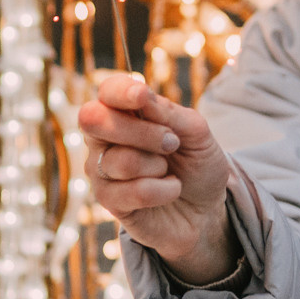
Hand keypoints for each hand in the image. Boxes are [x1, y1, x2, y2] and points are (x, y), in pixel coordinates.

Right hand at [78, 73, 237, 283]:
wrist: (205, 208)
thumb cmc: (196, 163)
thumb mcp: (197, 132)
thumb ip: (170, 113)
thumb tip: (143, 96)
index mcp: (125, 111)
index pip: (108, 90)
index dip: (120, 91)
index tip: (142, 96)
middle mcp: (104, 138)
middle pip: (94, 120)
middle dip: (140, 131)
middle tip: (172, 143)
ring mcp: (101, 170)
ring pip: (121, 160)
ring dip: (158, 166)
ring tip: (168, 171)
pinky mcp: (109, 201)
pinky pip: (135, 191)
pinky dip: (164, 190)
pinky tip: (169, 190)